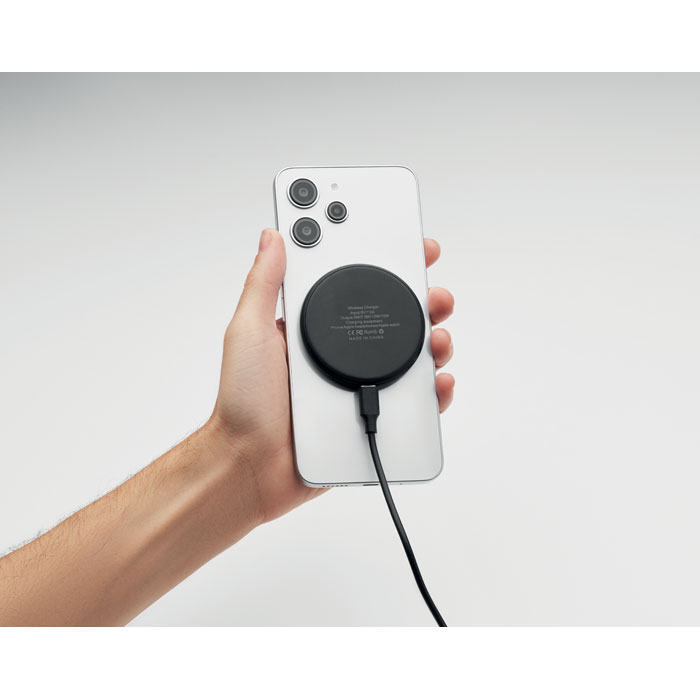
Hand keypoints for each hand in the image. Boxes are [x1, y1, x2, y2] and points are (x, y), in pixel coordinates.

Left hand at [211, 229, 454, 523]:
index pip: (353, 285)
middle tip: (435, 293)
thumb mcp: (247, 332)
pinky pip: (413, 404)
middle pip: (393, 319)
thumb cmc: (243, 402)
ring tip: (438, 339)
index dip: (382, 262)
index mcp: (313, 328)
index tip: (407, 241)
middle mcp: (339, 353)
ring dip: (434, 342)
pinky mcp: (372, 418)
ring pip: (410, 359)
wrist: (251, 466)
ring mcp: (358, 385)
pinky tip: (439, 382)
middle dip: (422, 301)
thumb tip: (274, 235)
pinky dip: (434, 393)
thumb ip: (262, 284)